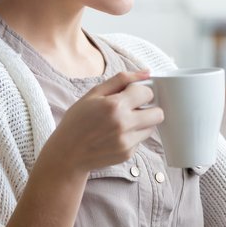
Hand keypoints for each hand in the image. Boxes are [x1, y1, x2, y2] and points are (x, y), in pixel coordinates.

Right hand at [39, 70, 164, 174]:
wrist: (67, 154)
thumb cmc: (77, 121)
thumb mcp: (94, 94)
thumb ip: (121, 79)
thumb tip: (146, 72)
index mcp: (115, 106)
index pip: (147, 93)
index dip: (140, 91)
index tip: (131, 94)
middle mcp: (124, 125)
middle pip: (158, 113)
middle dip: (149, 108)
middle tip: (134, 108)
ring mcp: (127, 142)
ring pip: (152, 128)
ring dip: (142, 122)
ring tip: (122, 122)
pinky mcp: (128, 154)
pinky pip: (141, 140)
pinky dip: (133, 136)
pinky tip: (116, 135)